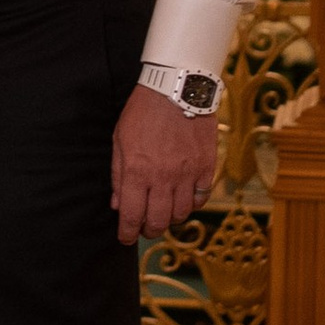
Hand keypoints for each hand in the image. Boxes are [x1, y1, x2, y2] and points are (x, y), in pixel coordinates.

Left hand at [111, 82, 217, 245]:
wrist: (177, 87)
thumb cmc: (143, 111)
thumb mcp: (120, 140)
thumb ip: (118, 175)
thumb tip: (118, 204)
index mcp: (137, 172)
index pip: (132, 216)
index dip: (127, 233)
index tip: (126, 238)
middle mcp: (163, 178)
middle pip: (159, 221)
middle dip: (149, 230)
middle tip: (146, 228)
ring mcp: (187, 174)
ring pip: (181, 214)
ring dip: (171, 218)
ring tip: (164, 211)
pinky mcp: (206, 167)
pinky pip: (200, 198)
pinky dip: (192, 204)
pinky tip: (183, 197)